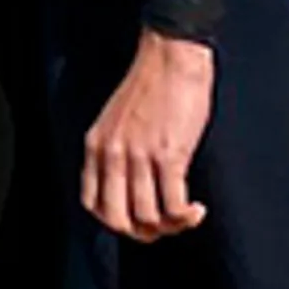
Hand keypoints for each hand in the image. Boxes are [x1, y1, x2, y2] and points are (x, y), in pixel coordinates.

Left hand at [82, 31, 215, 242]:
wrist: (170, 55)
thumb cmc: (153, 84)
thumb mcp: (118, 119)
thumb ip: (117, 149)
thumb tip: (131, 183)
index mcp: (96, 146)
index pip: (92, 203)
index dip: (115, 220)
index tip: (138, 218)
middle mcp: (112, 155)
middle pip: (116, 219)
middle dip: (141, 233)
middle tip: (164, 228)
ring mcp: (139, 157)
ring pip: (147, 218)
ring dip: (170, 227)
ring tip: (186, 217)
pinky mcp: (169, 155)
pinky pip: (173, 206)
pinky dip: (186, 217)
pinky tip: (196, 210)